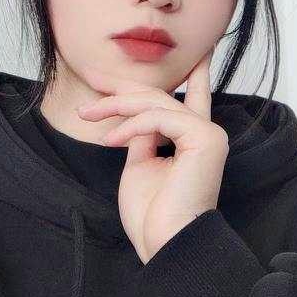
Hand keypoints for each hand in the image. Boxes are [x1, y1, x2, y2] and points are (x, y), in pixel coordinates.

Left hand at [77, 49, 228, 262]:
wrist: (167, 244)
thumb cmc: (153, 215)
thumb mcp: (140, 166)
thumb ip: (141, 137)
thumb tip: (133, 118)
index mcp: (194, 140)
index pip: (195, 96)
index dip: (195, 73)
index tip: (197, 53)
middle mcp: (205, 132)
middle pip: (160, 95)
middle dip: (123, 86)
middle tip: (93, 78)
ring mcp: (207, 134)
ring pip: (155, 102)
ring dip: (116, 106)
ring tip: (88, 116)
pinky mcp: (204, 138)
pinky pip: (159, 118)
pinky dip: (131, 126)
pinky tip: (110, 140)